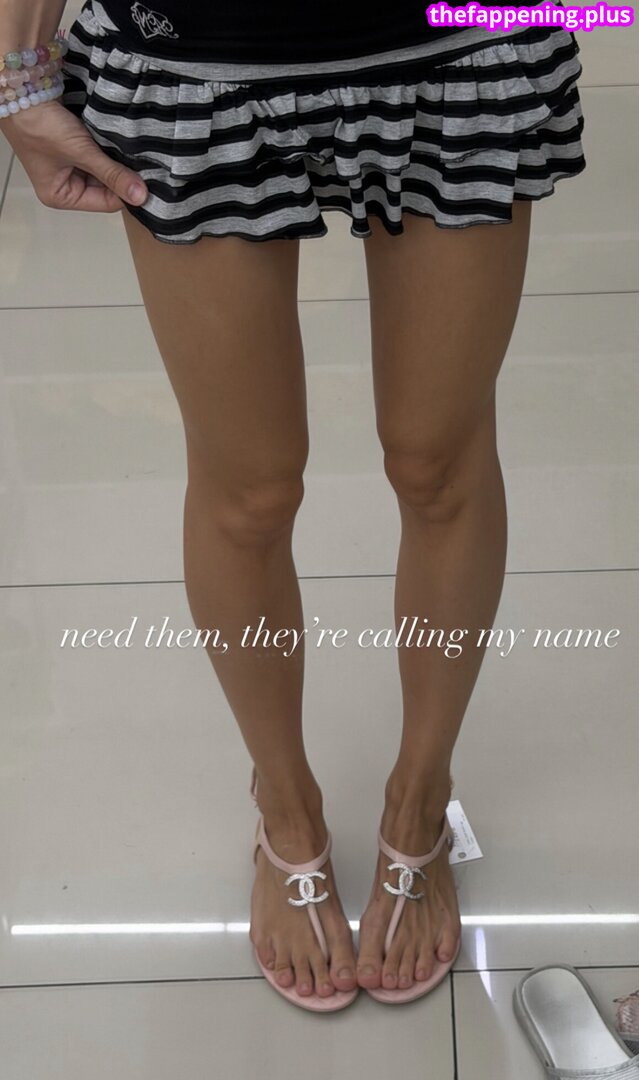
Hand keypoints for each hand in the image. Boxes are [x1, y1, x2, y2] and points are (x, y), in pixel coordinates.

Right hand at [0, 99, 148, 211]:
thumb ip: (112, 174)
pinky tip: (123, 143)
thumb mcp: (81, 153)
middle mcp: (65, 186)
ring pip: (104, 171)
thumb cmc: (43, 127)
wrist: (22, 91)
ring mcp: (69, 167)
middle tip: (147, 164)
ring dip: (116, 161)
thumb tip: (141, 198)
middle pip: (106, 188)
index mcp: (61, 197)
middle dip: (121, 176)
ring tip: (136, 153)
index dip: (126, 193)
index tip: (149, 181)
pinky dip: (108, 150)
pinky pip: (98, 156)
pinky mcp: (73, 149)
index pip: (106, 203)